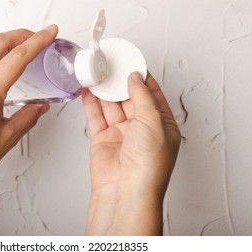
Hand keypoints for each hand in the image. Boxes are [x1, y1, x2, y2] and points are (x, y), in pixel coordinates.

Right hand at [83, 71, 180, 234]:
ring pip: (112, 105)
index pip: (152, 95)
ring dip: (105, 90)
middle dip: (121, 82)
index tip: (133, 62)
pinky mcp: (103, 139)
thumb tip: (136, 78)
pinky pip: (96, 116)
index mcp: (162, 125)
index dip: (142, 78)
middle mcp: (142, 129)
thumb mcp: (153, 121)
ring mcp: (121, 134)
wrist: (125, 190)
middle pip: (130, 98)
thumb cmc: (148, 166)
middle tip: (112, 65)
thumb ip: (143, 96)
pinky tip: (89, 91)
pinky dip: (92, 103)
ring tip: (98, 73)